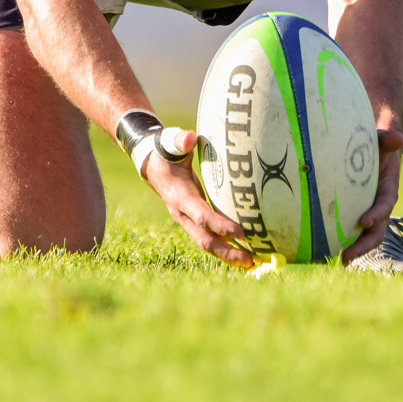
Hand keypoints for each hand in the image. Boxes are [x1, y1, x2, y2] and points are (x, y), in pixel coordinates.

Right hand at [142, 131, 254, 268]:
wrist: (151, 165)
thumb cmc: (165, 152)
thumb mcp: (169, 142)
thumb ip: (179, 140)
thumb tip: (189, 137)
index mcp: (178, 196)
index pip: (201, 215)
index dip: (219, 225)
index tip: (240, 232)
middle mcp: (182, 213)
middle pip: (205, 239)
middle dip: (227, 251)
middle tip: (250, 259)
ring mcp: (187, 220)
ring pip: (207, 244)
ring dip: (228, 255)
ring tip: (252, 264)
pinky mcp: (194, 221)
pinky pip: (209, 239)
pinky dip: (225, 248)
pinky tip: (244, 254)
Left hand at [341, 127, 402, 263]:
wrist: (372, 150)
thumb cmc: (376, 145)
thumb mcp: (381, 140)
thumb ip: (387, 139)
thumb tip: (396, 137)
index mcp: (388, 190)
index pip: (385, 205)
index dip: (377, 215)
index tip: (363, 221)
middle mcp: (379, 206)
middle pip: (375, 231)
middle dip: (362, 245)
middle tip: (346, 256)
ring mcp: (367, 212)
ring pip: (363, 236)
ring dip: (352, 249)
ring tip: (338, 260)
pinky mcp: (354, 214)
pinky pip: (347, 229)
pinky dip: (338, 239)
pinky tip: (322, 248)